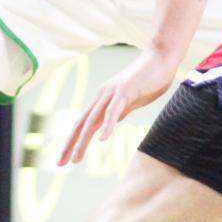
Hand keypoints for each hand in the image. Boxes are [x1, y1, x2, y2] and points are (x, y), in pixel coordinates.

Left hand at [57, 46, 182, 166]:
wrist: (161, 58)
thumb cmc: (148, 79)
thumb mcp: (130, 101)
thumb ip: (119, 111)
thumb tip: (109, 124)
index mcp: (103, 100)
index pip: (82, 123)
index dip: (72, 141)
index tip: (64, 159)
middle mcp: (102, 96)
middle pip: (81, 123)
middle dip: (69, 145)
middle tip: (60, 164)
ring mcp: (112, 93)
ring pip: (93, 119)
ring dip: (83, 141)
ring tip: (75, 159)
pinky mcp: (126, 91)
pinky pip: (114, 111)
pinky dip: (107, 125)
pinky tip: (103, 139)